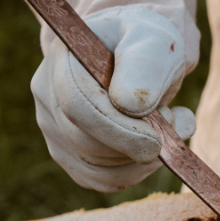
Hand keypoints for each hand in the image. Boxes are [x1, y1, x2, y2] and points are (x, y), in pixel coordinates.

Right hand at [33, 5, 196, 191]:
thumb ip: (145, 65)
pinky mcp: (67, 153)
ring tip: (167, 126)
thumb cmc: (146, 44)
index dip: (117, 129)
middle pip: (84, 141)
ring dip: (139, 158)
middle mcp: (46, 94)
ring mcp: (52, 127)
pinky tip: (153, 149)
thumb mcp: (155, 41)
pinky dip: (133, 173)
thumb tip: (130, 105)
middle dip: (136, 142)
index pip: (76, 106)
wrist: (137, 57)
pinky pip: (97, 179)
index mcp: (62, 58)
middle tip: (173, 120)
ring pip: (93, 166)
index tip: (158, 137)